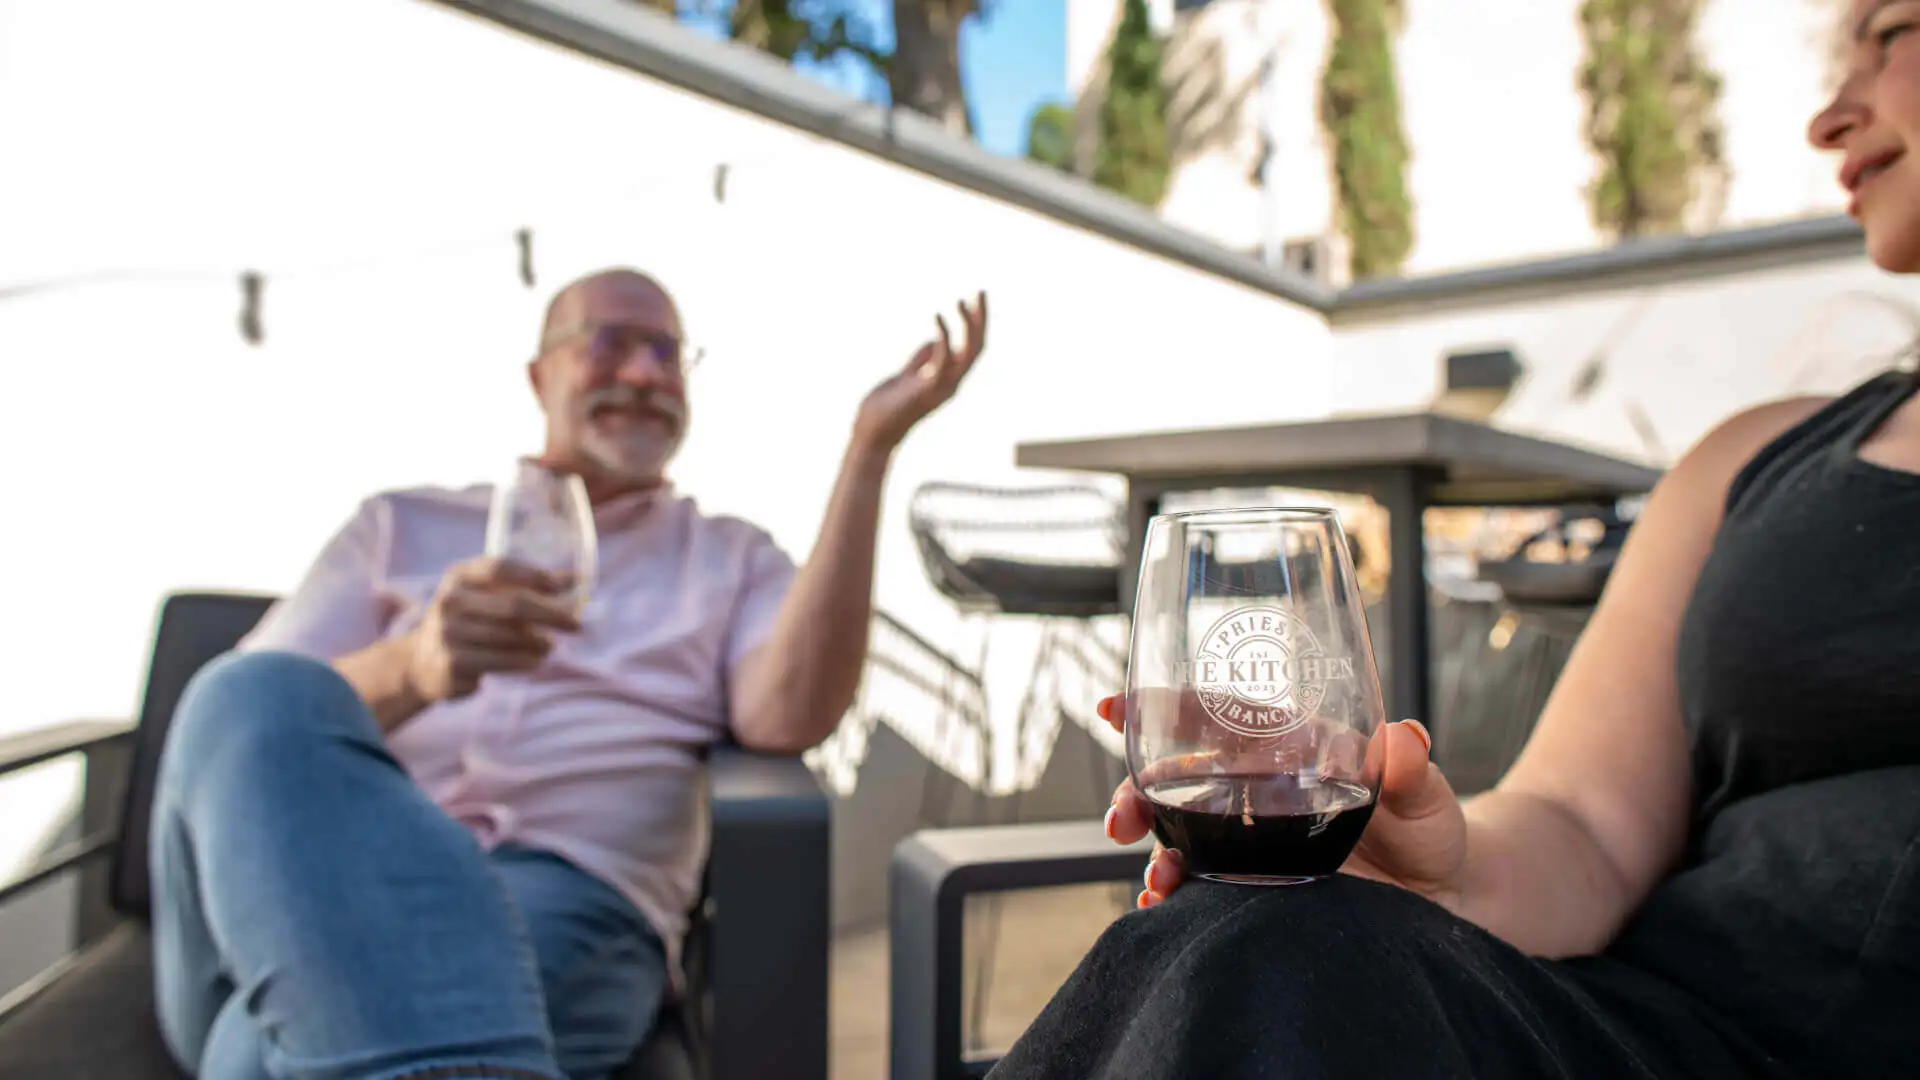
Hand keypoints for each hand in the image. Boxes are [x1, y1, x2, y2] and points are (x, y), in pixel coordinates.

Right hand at [404, 557, 581, 702]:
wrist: (422, 661)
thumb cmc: (468, 620)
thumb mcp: (488, 596)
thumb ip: (527, 585)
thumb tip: (575, 578)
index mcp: (460, 576)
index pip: (500, 567)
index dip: (535, 575)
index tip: (564, 586)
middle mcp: (450, 601)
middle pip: (513, 605)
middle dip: (551, 615)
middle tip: (576, 626)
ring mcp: (448, 633)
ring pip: (510, 637)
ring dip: (539, 643)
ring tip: (551, 646)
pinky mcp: (452, 663)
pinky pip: (501, 662)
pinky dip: (524, 662)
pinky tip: (535, 661)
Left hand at [851, 292, 987, 454]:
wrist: (873, 433)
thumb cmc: (886, 407)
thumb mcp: (906, 377)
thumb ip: (920, 360)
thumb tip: (930, 342)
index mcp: (948, 379)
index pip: (973, 348)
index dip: (977, 323)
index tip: (974, 298)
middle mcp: (951, 384)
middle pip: (977, 347)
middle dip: (981, 319)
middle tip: (980, 291)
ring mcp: (941, 387)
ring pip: (968, 353)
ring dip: (967, 325)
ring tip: (960, 300)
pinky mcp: (925, 388)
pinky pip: (942, 358)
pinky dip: (943, 336)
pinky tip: (937, 315)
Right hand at [1098, 693, 1468, 909]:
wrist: (1442, 903)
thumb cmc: (1429, 833)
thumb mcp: (1427, 797)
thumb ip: (1412, 771)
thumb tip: (1408, 737)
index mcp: (1286, 748)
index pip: (1217, 716)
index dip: (1163, 707)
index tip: (1113, 708)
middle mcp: (1255, 790)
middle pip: (1177, 779)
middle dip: (1136, 795)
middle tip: (1121, 821)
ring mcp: (1248, 842)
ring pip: (1177, 836)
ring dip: (1153, 854)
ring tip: (1157, 881)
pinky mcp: (1250, 889)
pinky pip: (1198, 890)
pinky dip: (1172, 900)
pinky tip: (1163, 912)